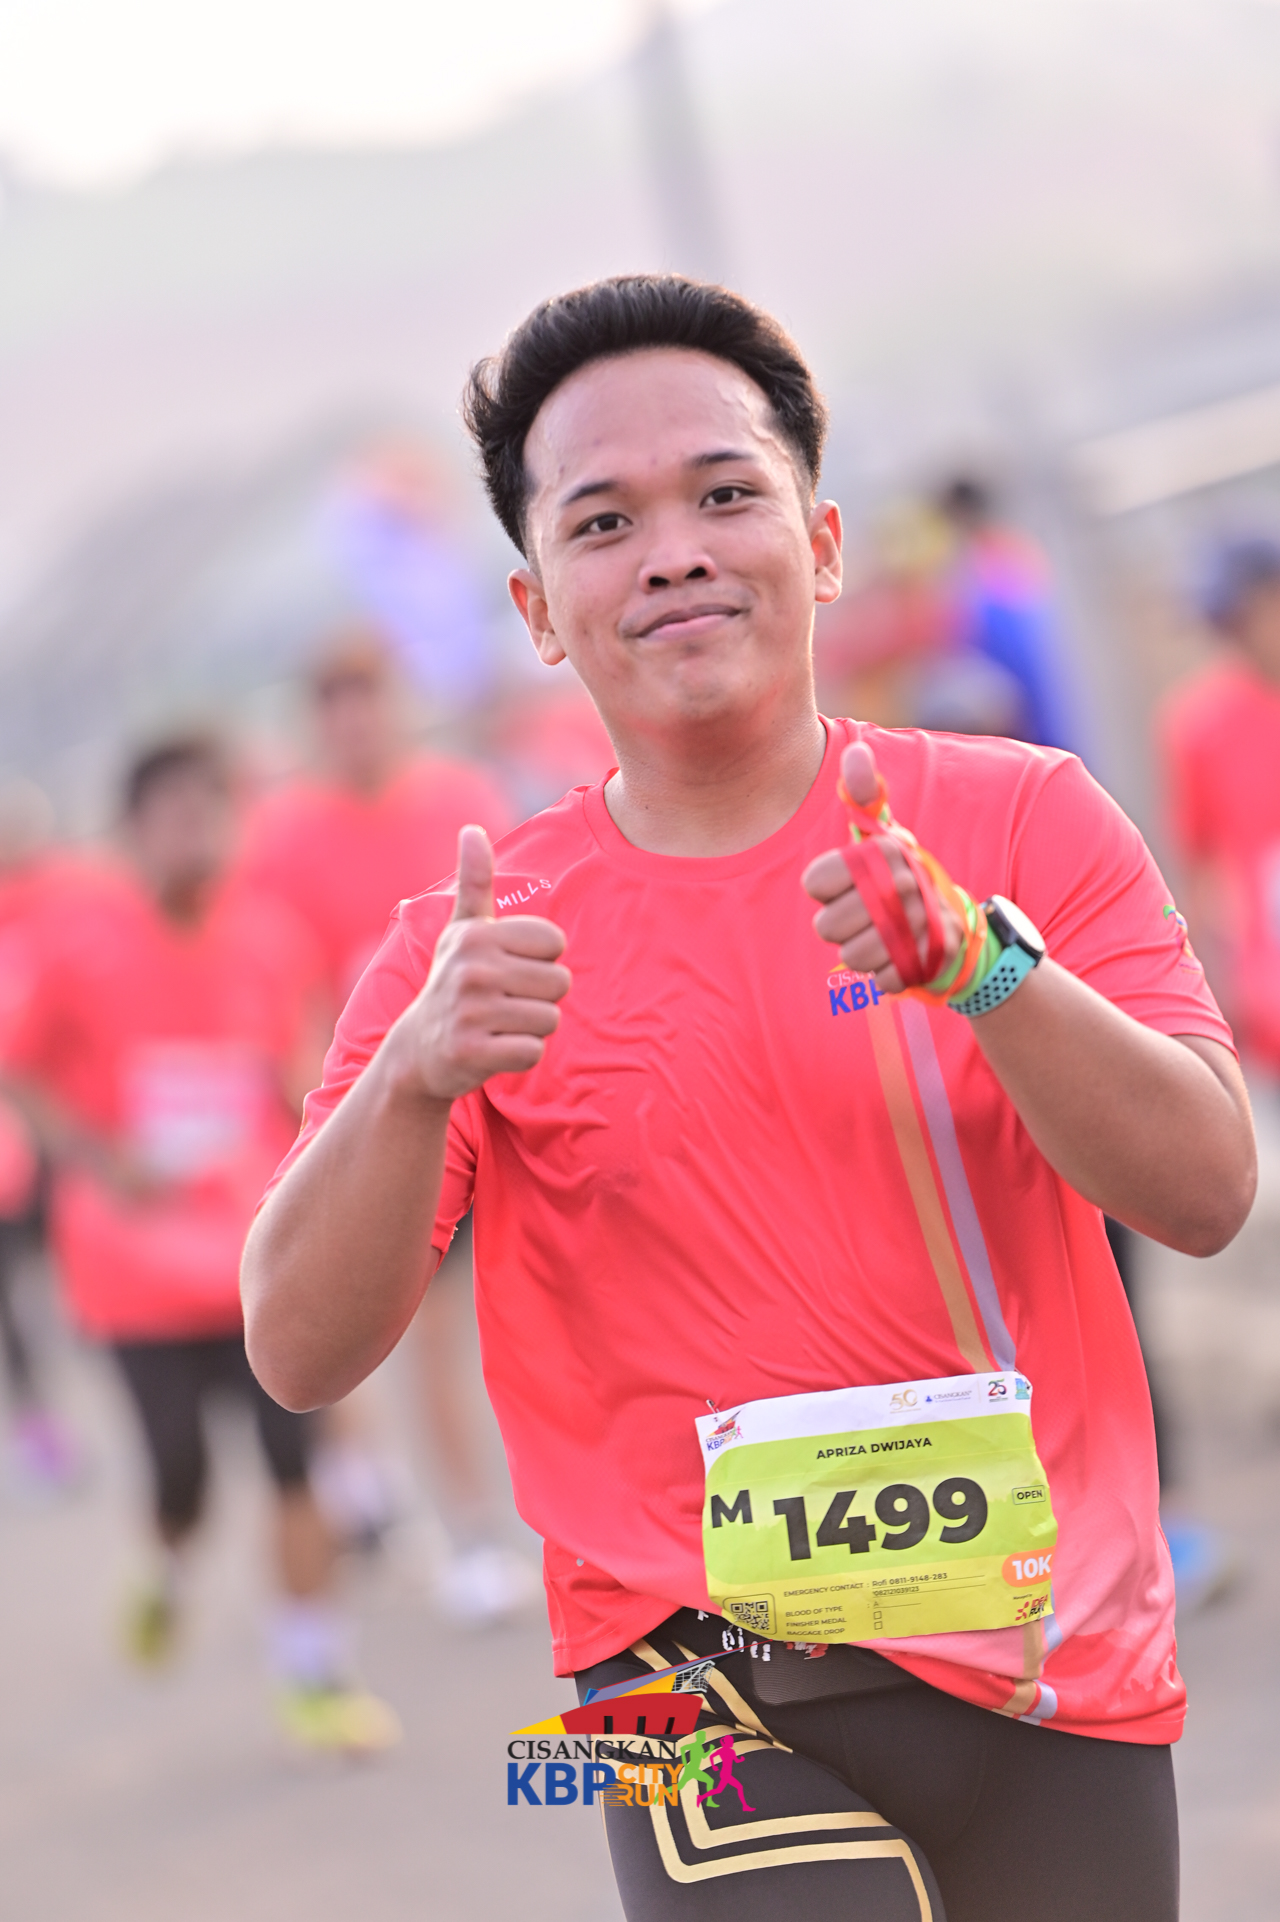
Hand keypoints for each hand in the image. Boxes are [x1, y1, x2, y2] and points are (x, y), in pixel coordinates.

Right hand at [401, 825, 570, 1100]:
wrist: (419, 1049)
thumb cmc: (454, 980)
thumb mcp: (464, 930)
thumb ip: (476, 881)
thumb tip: (471, 830)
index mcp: (476, 934)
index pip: (555, 941)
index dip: (542, 960)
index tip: (509, 968)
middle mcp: (470, 968)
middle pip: (560, 982)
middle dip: (541, 997)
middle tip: (505, 1002)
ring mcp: (469, 1011)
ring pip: (550, 1019)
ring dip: (532, 1028)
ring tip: (499, 1024)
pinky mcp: (471, 1052)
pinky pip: (533, 1052)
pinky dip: (521, 1055)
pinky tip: (494, 1049)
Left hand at [801, 743, 963, 993]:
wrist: (959, 930)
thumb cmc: (904, 879)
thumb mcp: (885, 837)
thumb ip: (865, 797)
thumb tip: (856, 751)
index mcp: (885, 851)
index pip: (815, 883)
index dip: (825, 890)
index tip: (848, 885)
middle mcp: (904, 883)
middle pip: (827, 927)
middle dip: (842, 928)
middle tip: (867, 916)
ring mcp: (919, 924)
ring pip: (851, 956)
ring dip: (863, 952)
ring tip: (883, 937)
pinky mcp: (929, 962)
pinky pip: (880, 980)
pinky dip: (887, 974)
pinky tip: (902, 956)